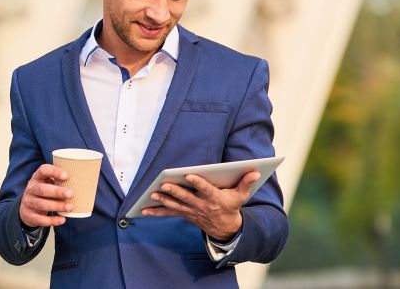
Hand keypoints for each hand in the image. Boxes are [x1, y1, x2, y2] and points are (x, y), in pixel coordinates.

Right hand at [19, 164, 73, 227]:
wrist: (27, 209)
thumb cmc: (44, 193)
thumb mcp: (48, 183)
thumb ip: (60, 181)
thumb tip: (84, 180)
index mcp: (37, 178)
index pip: (43, 170)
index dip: (53, 171)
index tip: (66, 175)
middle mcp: (31, 189)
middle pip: (42, 189)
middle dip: (57, 192)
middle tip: (71, 194)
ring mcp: (28, 202)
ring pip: (41, 204)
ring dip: (57, 206)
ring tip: (70, 207)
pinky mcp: (29, 216)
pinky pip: (40, 219)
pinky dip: (52, 220)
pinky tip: (63, 219)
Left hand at [141, 171, 260, 241]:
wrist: (226, 229)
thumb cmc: (231, 207)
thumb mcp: (241, 196)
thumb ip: (246, 183)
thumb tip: (256, 171)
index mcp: (214, 198)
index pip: (205, 189)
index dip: (198, 183)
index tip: (190, 175)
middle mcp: (201, 205)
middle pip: (186, 197)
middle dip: (175, 191)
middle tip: (164, 185)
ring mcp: (191, 211)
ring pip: (175, 205)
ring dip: (163, 201)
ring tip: (151, 195)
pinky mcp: (184, 214)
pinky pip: (169, 213)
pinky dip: (156, 212)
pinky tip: (144, 210)